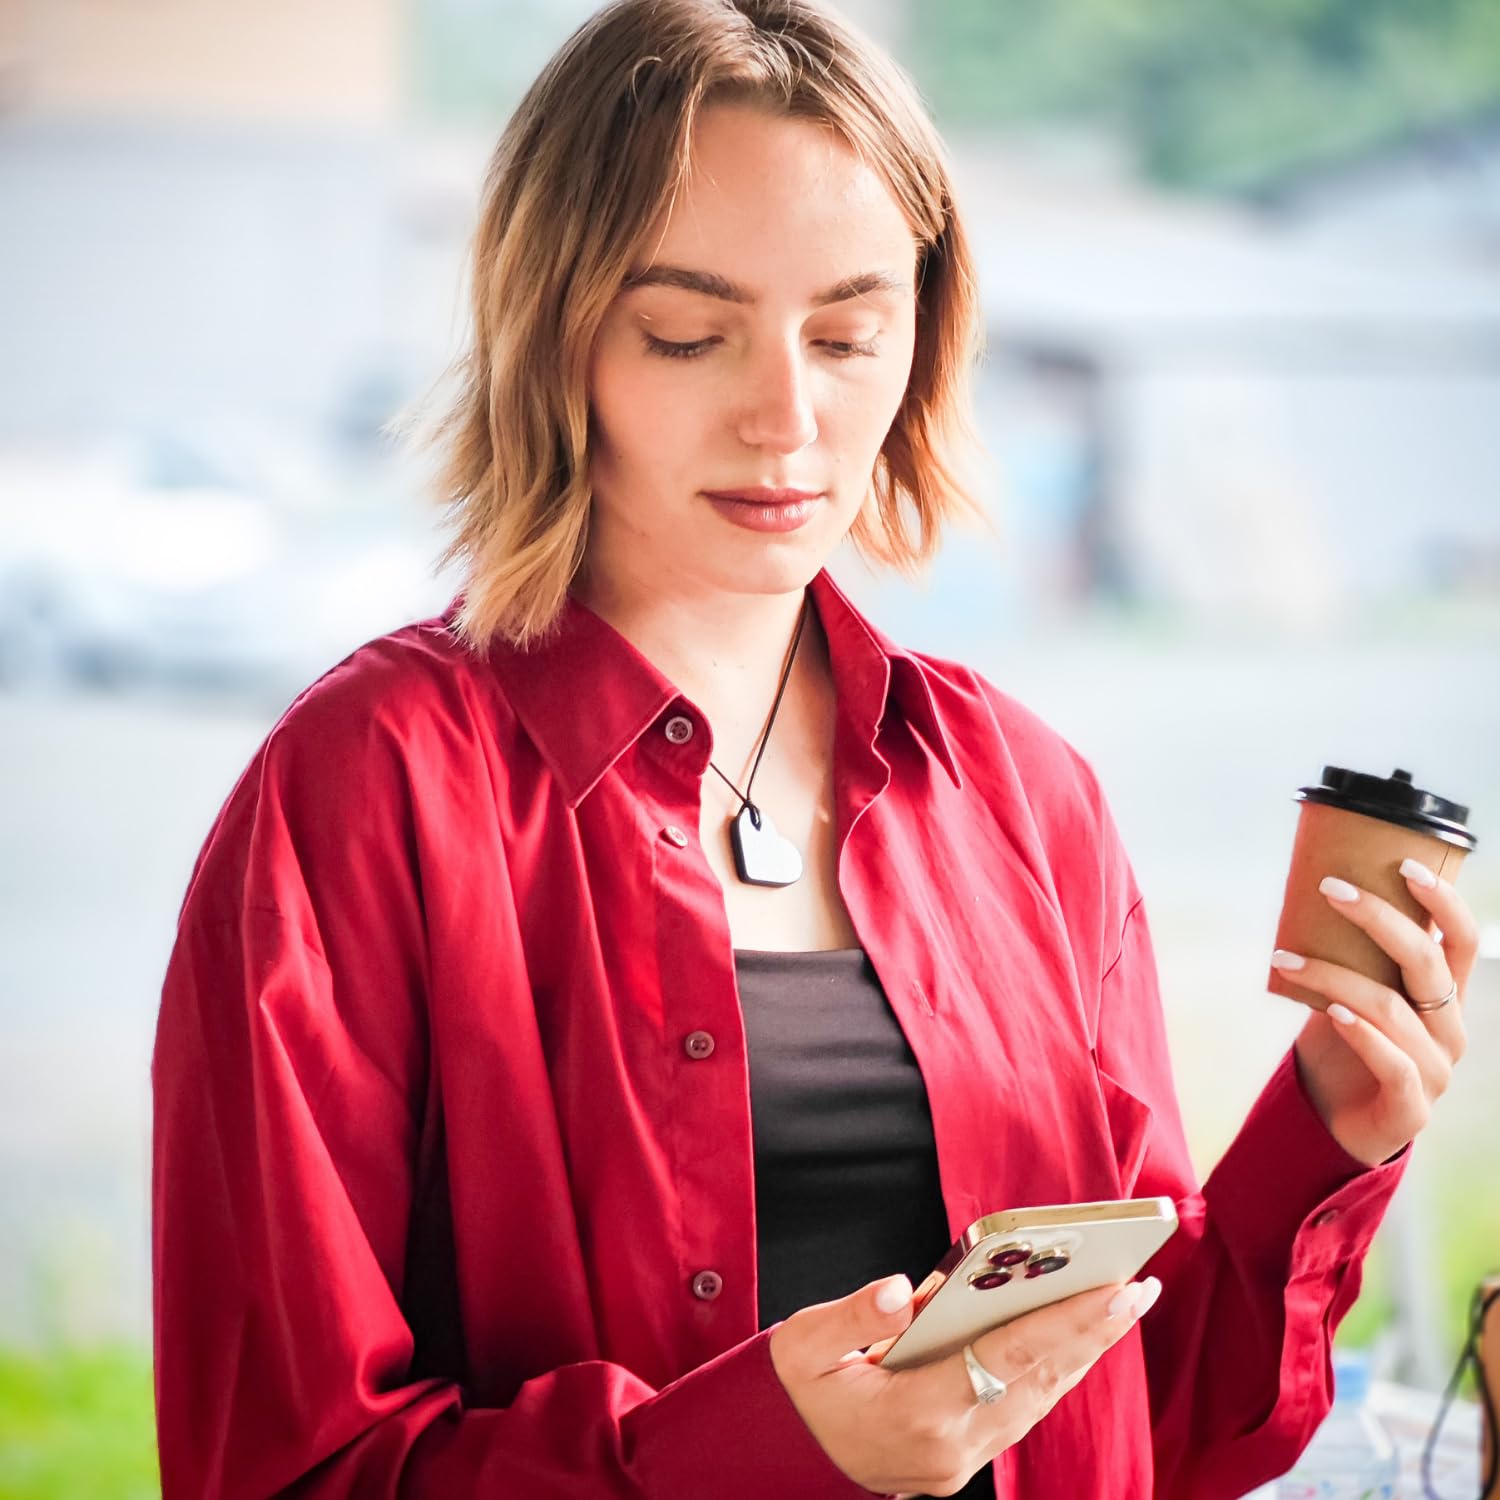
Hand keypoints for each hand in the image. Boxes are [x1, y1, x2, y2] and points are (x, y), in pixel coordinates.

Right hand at [768, 1270, 1159, 1496]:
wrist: (780, 1458)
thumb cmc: (794, 1393)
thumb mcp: (801, 1345)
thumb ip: (851, 1315)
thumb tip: (902, 1290)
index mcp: (914, 1413)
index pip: (1006, 1359)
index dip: (1064, 1323)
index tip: (1113, 1291)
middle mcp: (950, 1446)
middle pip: (1039, 1381)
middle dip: (1093, 1333)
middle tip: (1140, 1284)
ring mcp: (960, 1461)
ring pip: (1039, 1400)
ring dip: (1083, 1352)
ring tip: (1120, 1304)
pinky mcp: (962, 1461)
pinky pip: (1022, 1411)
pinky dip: (1054, 1373)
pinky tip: (1076, 1341)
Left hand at [1279, 859, 1478, 1167]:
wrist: (1335, 1123)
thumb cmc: (1343, 1046)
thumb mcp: (1348, 993)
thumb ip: (1348, 955)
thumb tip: (1311, 890)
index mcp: (1443, 998)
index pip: (1462, 941)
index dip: (1443, 901)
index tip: (1402, 864)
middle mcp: (1449, 1030)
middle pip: (1427, 963)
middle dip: (1377, 918)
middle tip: (1328, 888)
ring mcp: (1436, 1070)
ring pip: (1391, 1009)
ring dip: (1332, 976)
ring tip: (1284, 958)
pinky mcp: (1412, 1107)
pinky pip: (1393, 1064)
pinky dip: (1361, 1034)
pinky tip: (1331, 1014)